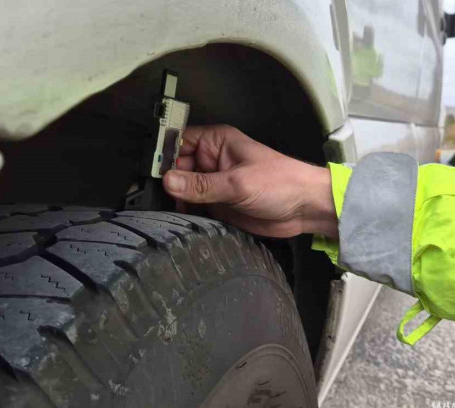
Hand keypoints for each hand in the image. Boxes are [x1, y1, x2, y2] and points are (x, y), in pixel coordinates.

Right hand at [162, 125, 337, 237]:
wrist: (305, 208)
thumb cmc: (283, 182)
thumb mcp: (239, 182)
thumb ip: (202, 185)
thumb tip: (169, 180)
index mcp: (217, 142)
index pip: (178, 141)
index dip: (162, 153)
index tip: (149, 169)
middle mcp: (212, 161)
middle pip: (175, 168)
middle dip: (165, 181)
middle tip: (153, 195)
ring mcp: (214, 184)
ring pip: (183, 190)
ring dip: (175, 199)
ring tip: (166, 208)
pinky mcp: (218, 205)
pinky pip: (194, 208)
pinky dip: (186, 214)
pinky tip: (180, 219)